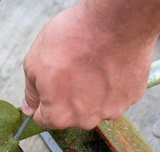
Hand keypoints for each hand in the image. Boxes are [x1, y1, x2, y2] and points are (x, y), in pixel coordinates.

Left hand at [22, 1, 159, 129]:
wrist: (112, 23)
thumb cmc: (72, 41)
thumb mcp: (34, 64)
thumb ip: (31, 92)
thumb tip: (29, 108)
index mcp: (58, 116)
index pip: (43, 118)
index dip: (42, 101)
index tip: (48, 87)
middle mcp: (85, 120)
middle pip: (69, 114)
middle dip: (66, 96)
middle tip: (70, 70)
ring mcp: (110, 111)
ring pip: (93, 106)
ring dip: (89, 92)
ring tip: (90, 66)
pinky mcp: (130, 98)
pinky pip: (114, 96)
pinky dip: (109, 85)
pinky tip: (107, 66)